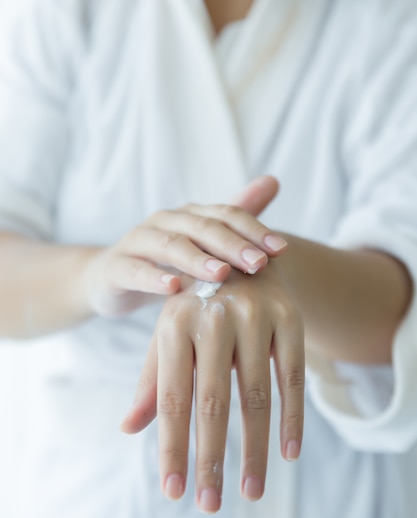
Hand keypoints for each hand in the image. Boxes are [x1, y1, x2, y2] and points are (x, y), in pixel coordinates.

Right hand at [83, 176, 286, 316]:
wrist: (111, 278)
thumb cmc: (166, 262)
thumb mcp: (202, 243)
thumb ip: (236, 217)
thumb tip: (274, 180)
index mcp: (189, 216)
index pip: (226, 215)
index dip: (254, 230)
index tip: (281, 250)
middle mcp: (165, 222)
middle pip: (202, 227)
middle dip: (232, 245)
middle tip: (258, 264)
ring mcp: (138, 242)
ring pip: (170, 246)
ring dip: (196, 259)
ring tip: (221, 274)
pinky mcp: (116, 267)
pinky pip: (135, 270)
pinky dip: (153, 278)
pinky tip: (172, 288)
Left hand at [122, 261, 304, 512]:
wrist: (242, 259)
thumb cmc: (196, 310)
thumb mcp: (167, 337)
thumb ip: (152, 382)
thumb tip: (128, 429)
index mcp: (174, 325)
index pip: (172, 398)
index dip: (173, 447)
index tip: (174, 492)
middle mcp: (213, 318)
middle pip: (213, 402)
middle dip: (211, 458)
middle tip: (210, 504)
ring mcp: (255, 316)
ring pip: (256, 395)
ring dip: (254, 449)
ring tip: (251, 491)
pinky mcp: (290, 318)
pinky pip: (293, 376)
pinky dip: (292, 418)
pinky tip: (288, 454)